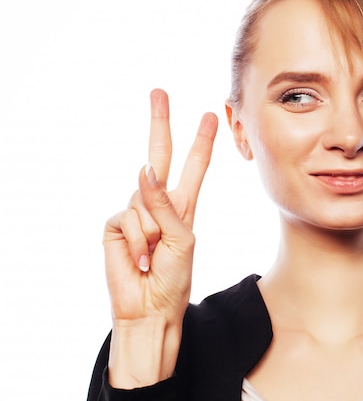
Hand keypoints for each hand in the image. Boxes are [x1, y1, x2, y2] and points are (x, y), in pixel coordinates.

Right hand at [103, 89, 217, 386]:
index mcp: (182, 207)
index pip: (193, 167)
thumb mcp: (182, 240)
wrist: (151, 309)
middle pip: (160, 156)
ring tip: (153, 257)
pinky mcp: (115, 225)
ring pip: (145, 201)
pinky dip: (137, 242)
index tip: (210, 115)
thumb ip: (165, 205)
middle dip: (160, 123)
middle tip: (159, 91)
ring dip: (152, 233)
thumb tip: (144, 170)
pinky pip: (128, 219)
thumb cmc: (173, 279)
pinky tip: (139, 259)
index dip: (201, 142)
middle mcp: (158, 204)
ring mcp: (135, 212)